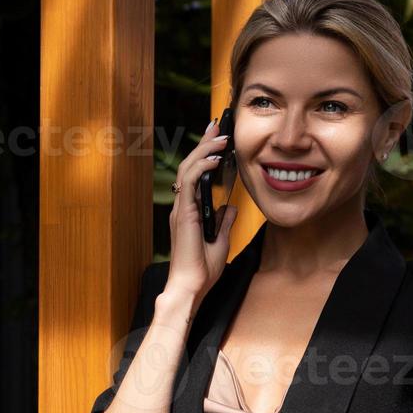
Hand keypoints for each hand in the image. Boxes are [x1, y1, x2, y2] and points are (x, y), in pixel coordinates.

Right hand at [167, 120, 238, 299]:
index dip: (206, 154)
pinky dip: (203, 167)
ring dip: (205, 150)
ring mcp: (180, 209)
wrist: (191, 287)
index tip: (217, 138)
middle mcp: (182, 207)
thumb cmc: (201, 271)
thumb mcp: (221, 242)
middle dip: (205, 143)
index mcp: (189, 212)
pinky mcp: (183, 213)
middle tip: (218, 125)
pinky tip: (217, 157)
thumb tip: (231, 208)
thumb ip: (224, 223)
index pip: (195, 176)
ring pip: (188, 169)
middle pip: (190, 166)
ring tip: (221, 135)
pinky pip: (191, 182)